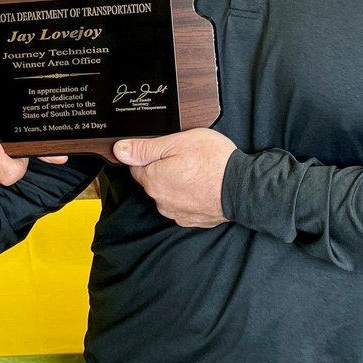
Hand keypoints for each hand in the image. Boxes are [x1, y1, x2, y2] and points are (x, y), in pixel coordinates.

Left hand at [113, 129, 235, 228]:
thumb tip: (119, 150)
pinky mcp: (192, 220)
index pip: (137, 166)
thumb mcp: (177, 142)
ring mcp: (176, 213)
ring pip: (168, 193)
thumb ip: (145, 147)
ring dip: (177, 183)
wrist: (244, 189)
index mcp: (153, 180)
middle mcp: (160, 201)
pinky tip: (202, 185)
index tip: (165, 150)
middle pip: (152, 180)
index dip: (150, 154)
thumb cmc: (213, 162)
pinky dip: (189, 196)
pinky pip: (183, 204)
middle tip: (185, 158)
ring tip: (196, 171)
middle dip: (163, 168)